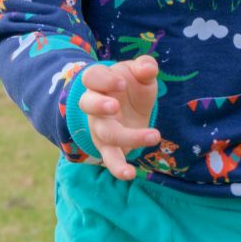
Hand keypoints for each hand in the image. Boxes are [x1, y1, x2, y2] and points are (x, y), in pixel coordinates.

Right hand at [77, 56, 159, 180]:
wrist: (128, 105)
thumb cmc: (132, 85)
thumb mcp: (140, 73)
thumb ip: (144, 67)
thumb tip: (148, 68)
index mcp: (99, 82)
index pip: (92, 77)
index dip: (104, 80)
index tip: (122, 83)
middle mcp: (94, 105)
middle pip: (88, 104)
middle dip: (99, 105)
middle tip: (115, 106)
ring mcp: (99, 127)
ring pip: (103, 133)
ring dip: (124, 136)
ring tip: (152, 135)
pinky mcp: (108, 146)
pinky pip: (110, 158)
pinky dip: (118, 168)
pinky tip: (130, 174)